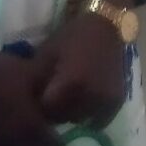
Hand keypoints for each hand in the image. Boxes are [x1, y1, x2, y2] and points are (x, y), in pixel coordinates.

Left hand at [34, 12, 131, 128]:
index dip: (39, 104)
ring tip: (69, 97)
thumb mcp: (48, 53)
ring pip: (79, 119)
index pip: (46, 110)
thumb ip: (37, 80)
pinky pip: (98, 120)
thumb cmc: (73, 35)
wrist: (107, 25)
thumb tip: (29, 99)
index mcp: (70, 84)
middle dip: (54, 110)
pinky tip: (84, 102)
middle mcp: (90, 97)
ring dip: (71, 113)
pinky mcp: (116, 102)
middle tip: (52, 96)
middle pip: (62, 117)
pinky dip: (89, 115)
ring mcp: (105, 102)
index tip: (37, 96)